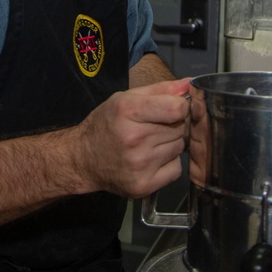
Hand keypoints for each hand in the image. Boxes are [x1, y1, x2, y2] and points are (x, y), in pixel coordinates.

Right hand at [75, 78, 190, 197]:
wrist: (83, 160)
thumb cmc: (106, 124)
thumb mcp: (126, 98)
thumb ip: (160, 89)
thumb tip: (189, 85)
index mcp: (128, 111)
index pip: (177, 108)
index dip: (181, 106)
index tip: (173, 108)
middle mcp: (134, 138)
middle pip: (180, 127)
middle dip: (172, 125)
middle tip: (153, 127)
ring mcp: (140, 164)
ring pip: (180, 147)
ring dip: (170, 143)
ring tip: (149, 143)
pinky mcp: (144, 185)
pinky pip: (176, 169)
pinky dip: (169, 163)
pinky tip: (151, 159)